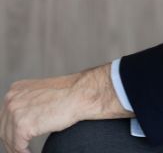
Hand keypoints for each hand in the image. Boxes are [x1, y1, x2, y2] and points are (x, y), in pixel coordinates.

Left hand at [0, 64, 131, 152]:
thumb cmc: (68, 94)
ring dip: (18, 149)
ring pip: (9, 139)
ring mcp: (15, 111)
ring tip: (28, 152)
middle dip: (12, 142)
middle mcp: (11, 98)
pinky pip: (17, 147)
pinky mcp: (22, 125)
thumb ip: (28, 103)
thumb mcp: (41, 94)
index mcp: (15, 89)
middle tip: (22, 150)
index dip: (10, 131)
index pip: (5, 116)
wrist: (81, 93)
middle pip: (4, 128)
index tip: (18, 142)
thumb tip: (21, 121)